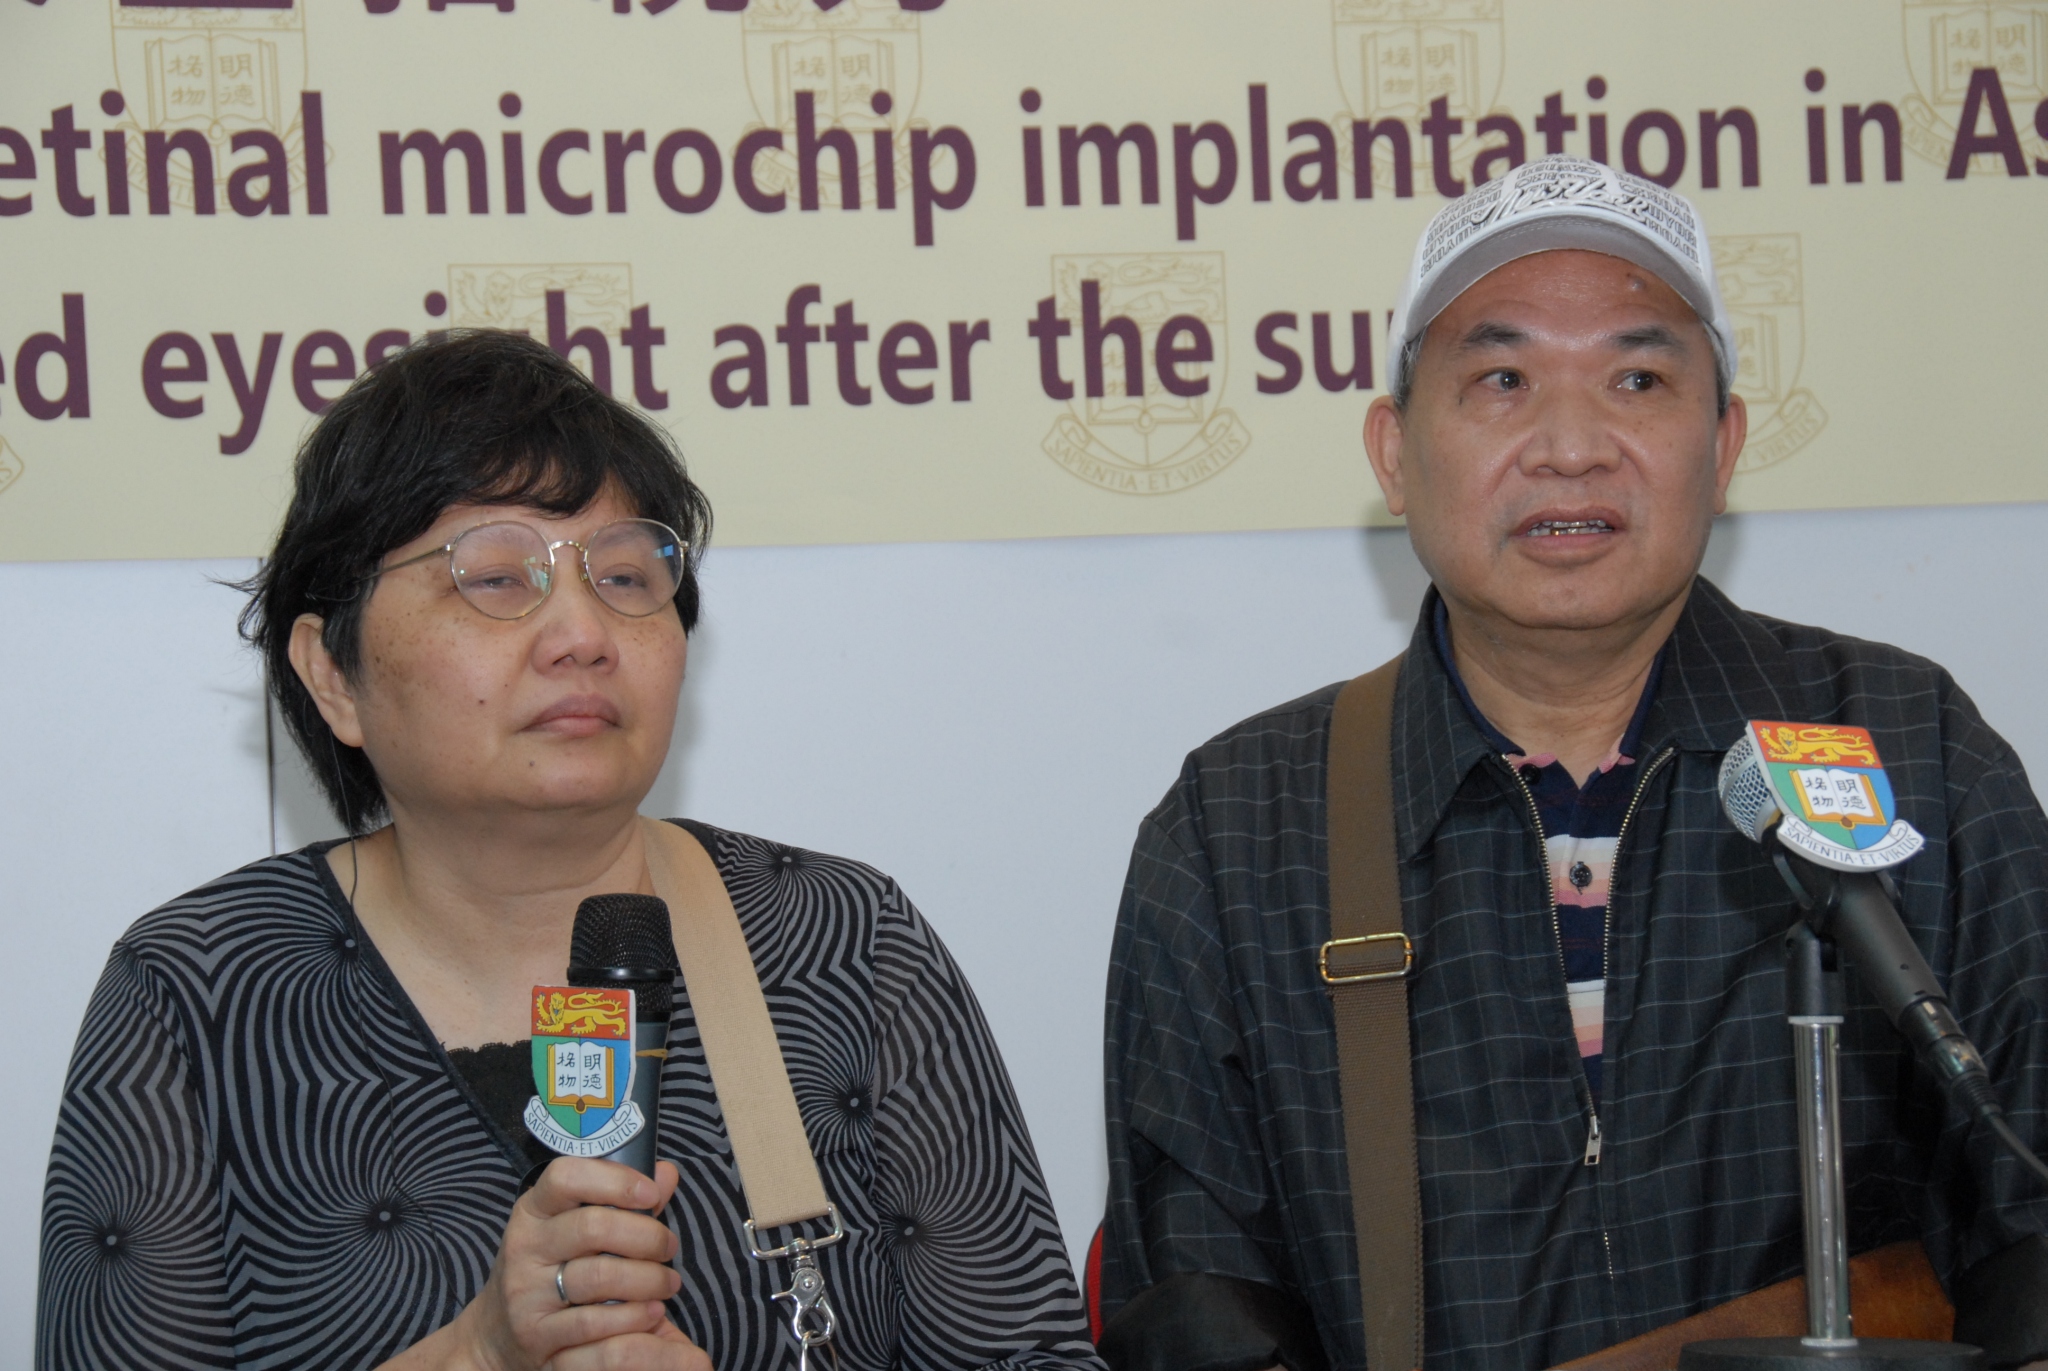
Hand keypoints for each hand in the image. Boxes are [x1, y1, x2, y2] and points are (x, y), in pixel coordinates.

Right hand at [384, 1158, 709, 1370]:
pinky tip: (652, 1313)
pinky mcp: (535, 1335)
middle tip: (669, 1247)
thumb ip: (621, 1201)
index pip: (566, 1177)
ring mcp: (526, 1293)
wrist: (498, 1335)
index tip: (651, 1194)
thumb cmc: (550, 1269)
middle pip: (593, 1227)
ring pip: (599, 1277)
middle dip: (646, 1236)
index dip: (615, 1180)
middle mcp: (525, 1247)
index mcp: (534, 1210)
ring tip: (667, 1283)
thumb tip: (665, 1173)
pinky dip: (633, 1318)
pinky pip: (593, 1324)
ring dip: (648, 1279)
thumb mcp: (572, 1227)